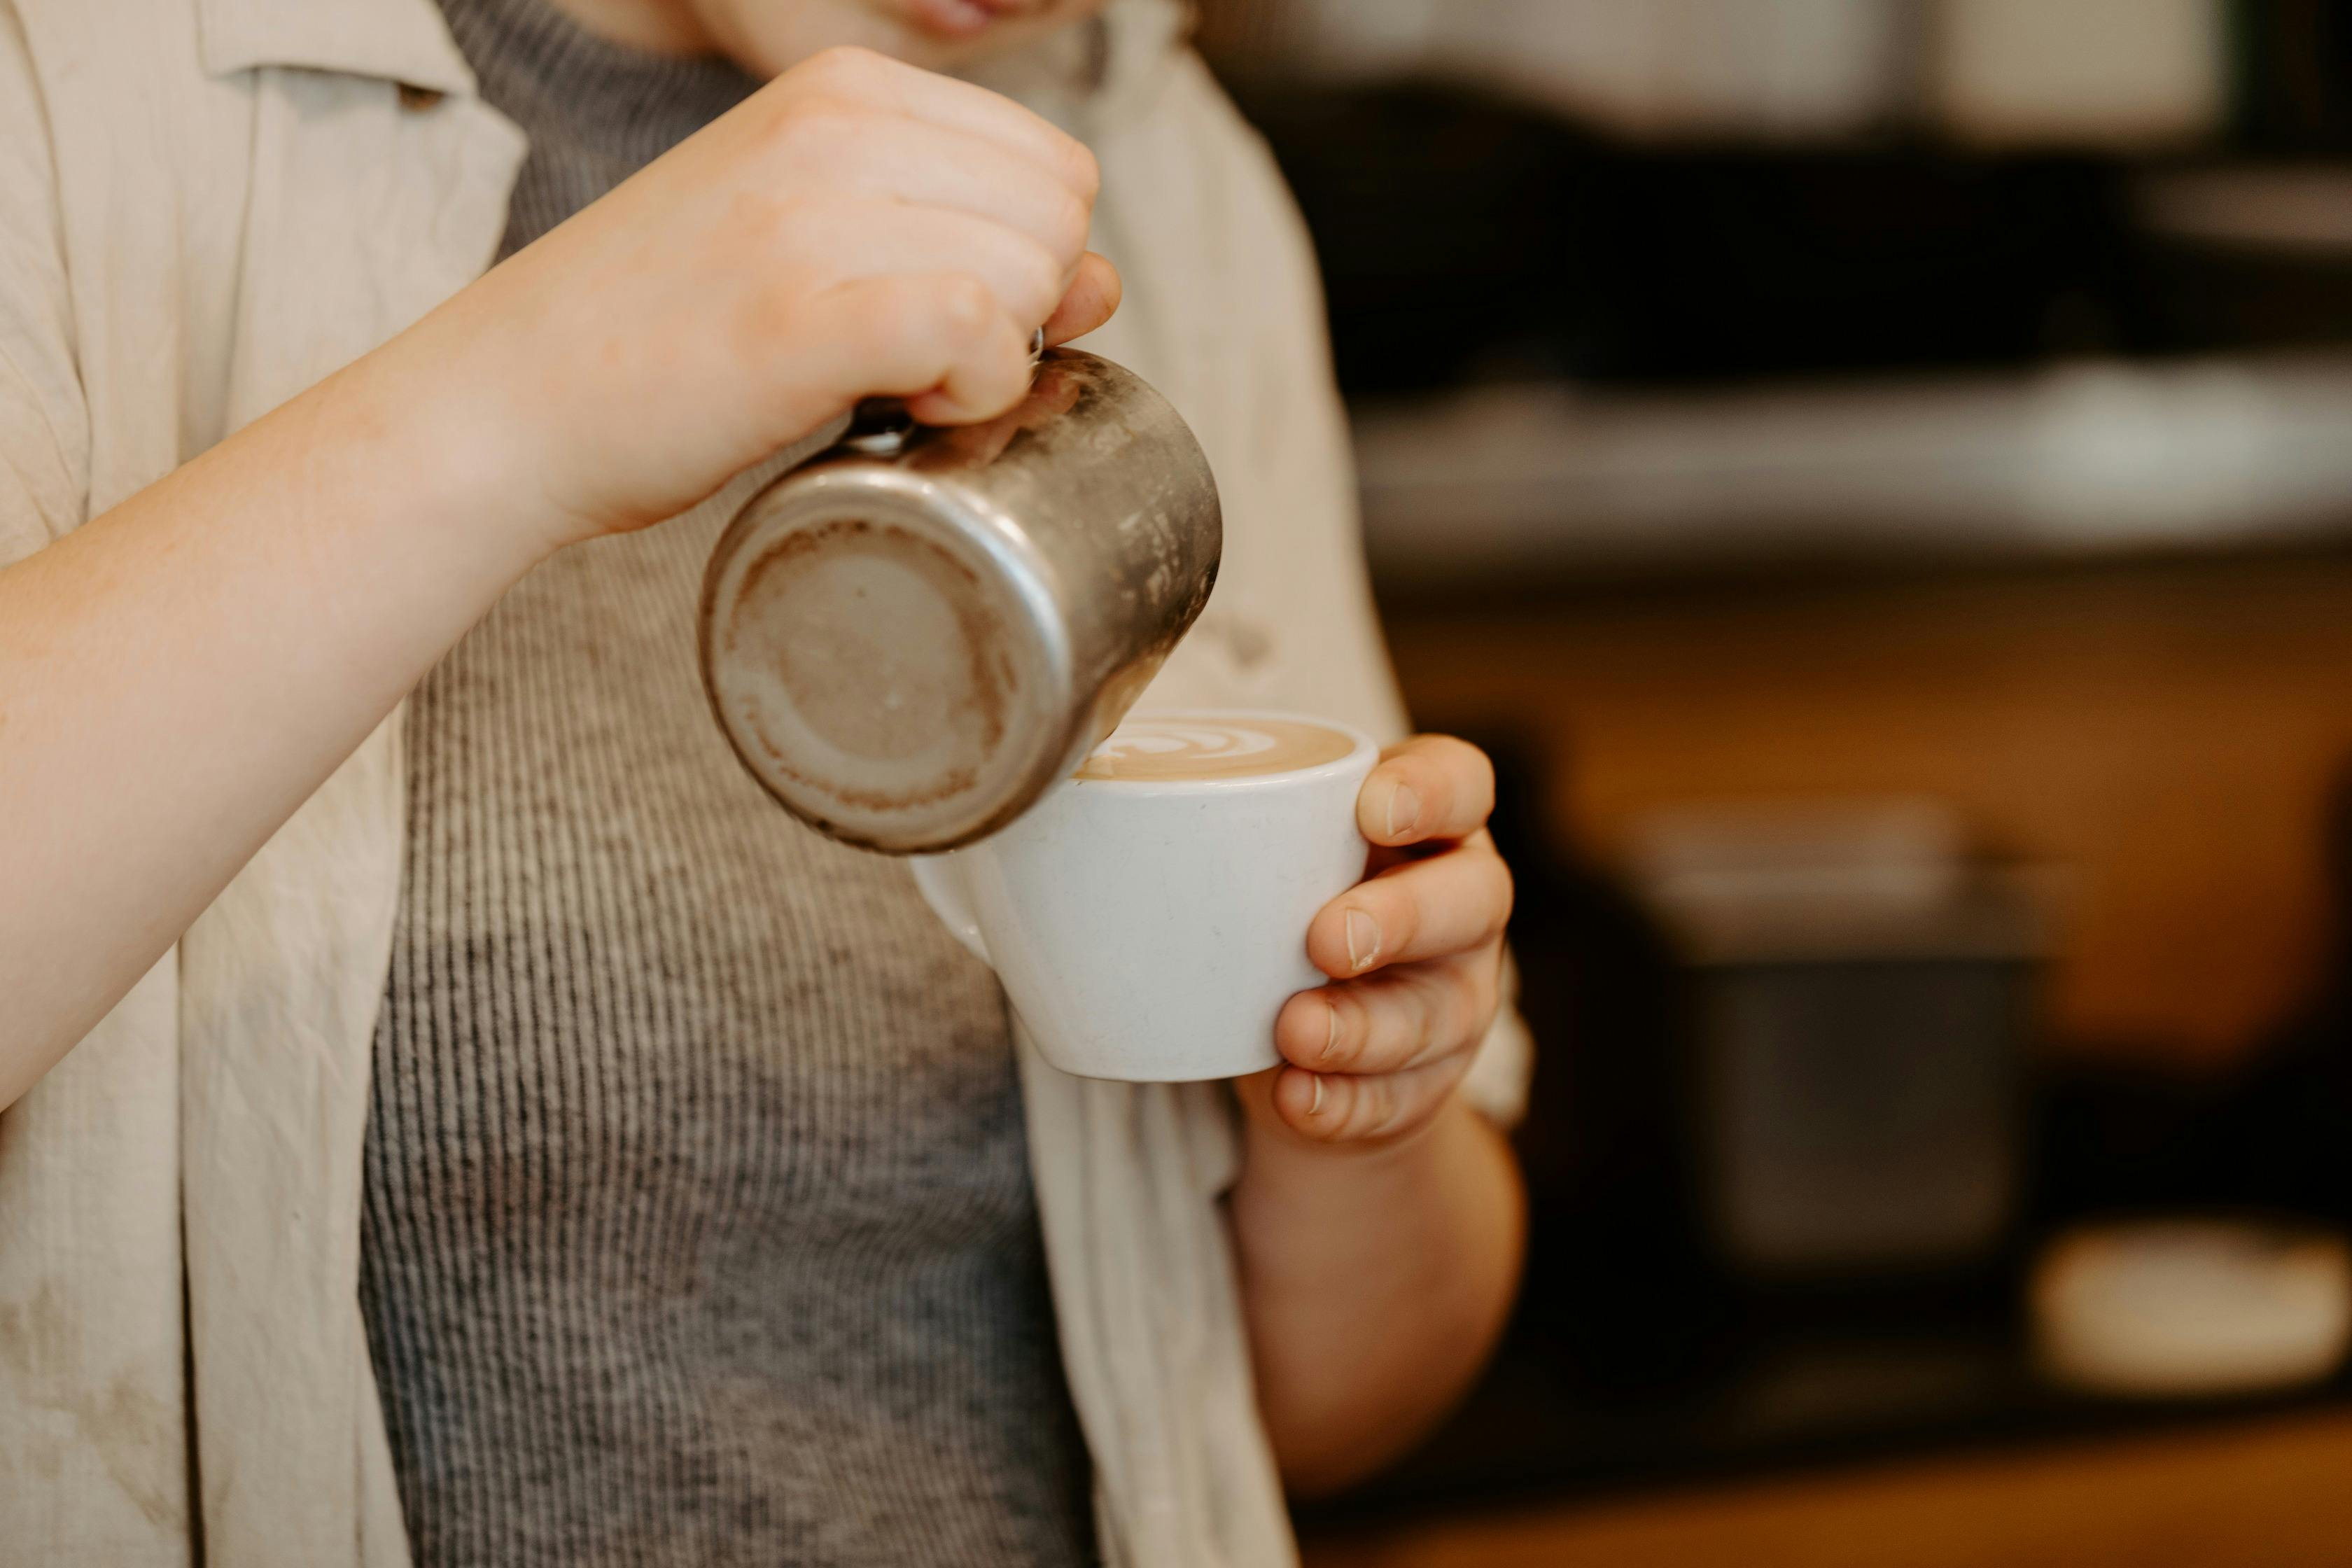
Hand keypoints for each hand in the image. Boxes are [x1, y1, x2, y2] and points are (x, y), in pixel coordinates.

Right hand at [395, 44, 1118, 554]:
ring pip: (1034, 275)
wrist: (507, 402)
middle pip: (1060, 217)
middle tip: (918, 358)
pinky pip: (979, 331)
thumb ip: (962, 240)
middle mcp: (834, 126)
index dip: (1028, 260)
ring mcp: (813, 214)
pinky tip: (903, 408)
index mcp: (841, 90)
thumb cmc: (665, 338)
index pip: (1053, 164)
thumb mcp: (820, 245)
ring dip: (993, 357)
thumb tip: (1103, 277)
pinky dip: (973, 391)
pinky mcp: (801, 314)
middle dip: (1023, 307)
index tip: (941, 311)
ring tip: (891, 383)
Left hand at [1239, 736, 1512, 1147]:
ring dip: (1362, 1026)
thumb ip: (1222, 820)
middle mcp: (1462, 904)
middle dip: (1403, 918)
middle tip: (1326, 939)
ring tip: (1295, 1031)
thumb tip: (1086, 796)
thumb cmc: (1283, 901)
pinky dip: (1343, 1101)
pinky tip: (1296, 1096)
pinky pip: (1397, 1098)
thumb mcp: (1270, 851)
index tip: (1370, 809)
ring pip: (1436, 1012)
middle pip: (1473, 899)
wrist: (1305, 1037)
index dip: (1431, 790)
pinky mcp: (1426, 1082)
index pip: (1462, 783)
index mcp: (1430, 824)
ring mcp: (1454, 996)